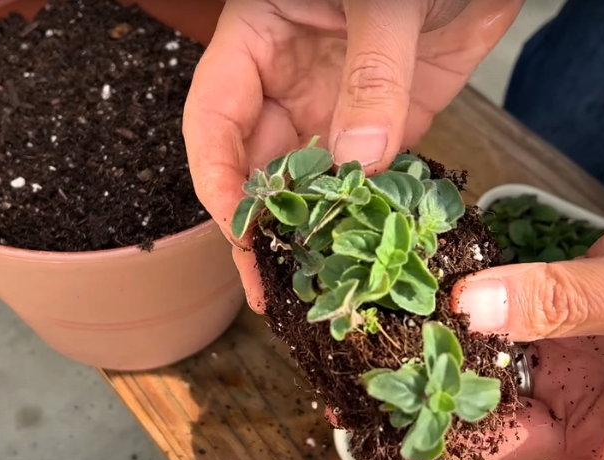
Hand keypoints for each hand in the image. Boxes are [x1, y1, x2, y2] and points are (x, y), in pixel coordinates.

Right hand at [183, 0, 523, 310]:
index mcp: (258, 42)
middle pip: (256, 164)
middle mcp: (287, 81)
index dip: (219, 179)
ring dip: (311, 230)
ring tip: (313, 287)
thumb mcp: (386, 2)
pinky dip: (366, 214)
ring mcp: (338, 105)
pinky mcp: (388, 121)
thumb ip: (372, 74)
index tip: (242, 231)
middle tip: (271, 285)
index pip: (215, 121)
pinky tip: (365, 255)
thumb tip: (359, 161)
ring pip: (310, 180)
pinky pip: (368, 177)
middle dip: (261, 225)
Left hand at [393, 165, 603, 459]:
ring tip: (381, 352)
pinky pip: (504, 319)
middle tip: (366, 405)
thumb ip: (570, 304)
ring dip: (443, 366)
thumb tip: (473, 308)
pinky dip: (467, 310)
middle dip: (436, 429)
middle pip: (506, 443)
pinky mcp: (568, 308)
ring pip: (496, 382)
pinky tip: (423, 302)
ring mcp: (585, 360)